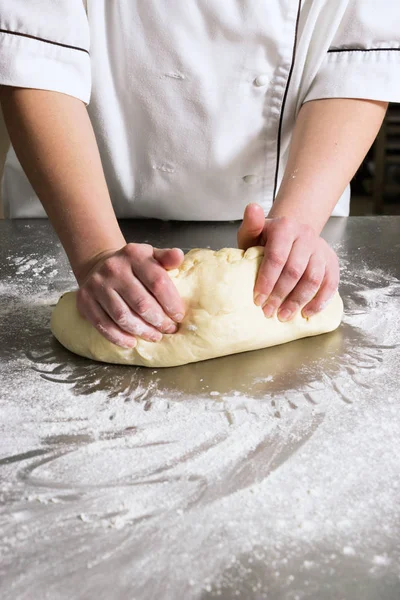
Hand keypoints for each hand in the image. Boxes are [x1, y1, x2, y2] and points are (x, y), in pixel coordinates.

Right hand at [76, 244, 184, 347]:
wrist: (100, 266)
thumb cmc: (133, 266)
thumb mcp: (151, 256)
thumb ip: (167, 257)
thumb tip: (178, 256)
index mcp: (134, 255)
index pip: (157, 281)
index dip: (171, 302)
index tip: (178, 316)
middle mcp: (113, 268)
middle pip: (141, 302)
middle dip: (158, 320)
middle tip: (168, 329)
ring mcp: (97, 284)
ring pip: (123, 316)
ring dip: (141, 331)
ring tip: (154, 336)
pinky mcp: (85, 300)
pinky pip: (103, 324)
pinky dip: (119, 337)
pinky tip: (131, 343)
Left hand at [237, 203, 338, 320]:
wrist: (290, 234)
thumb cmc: (266, 239)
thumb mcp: (253, 232)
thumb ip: (250, 225)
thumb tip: (252, 207)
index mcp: (285, 227)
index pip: (277, 257)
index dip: (267, 281)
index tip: (257, 300)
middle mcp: (306, 236)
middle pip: (295, 271)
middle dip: (280, 295)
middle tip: (268, 311)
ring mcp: (321, 249)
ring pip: (313, 279)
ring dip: (298, 301)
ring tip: (284, 315)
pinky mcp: (331, 261)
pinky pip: (330, 284)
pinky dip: (319, 301)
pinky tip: (306, 313)